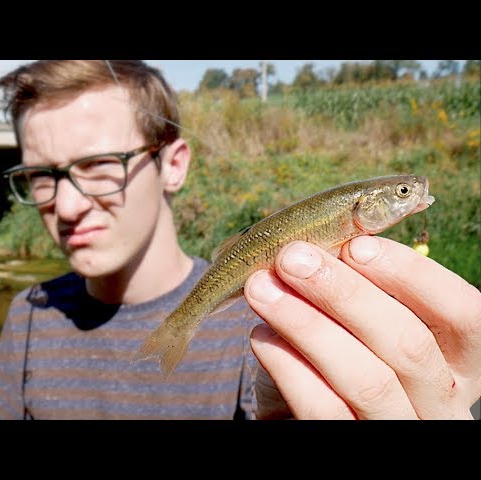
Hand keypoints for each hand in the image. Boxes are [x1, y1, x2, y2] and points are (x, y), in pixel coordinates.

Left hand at [245, 236, 480, 419]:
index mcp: (456, 359)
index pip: (463, 313)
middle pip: (408, 345)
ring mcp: (397, 426)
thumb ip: (352, 289)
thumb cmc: (338, 355)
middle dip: (344, 293)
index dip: (414, 275)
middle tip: (293, 259)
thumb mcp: (360, 323)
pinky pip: (323, 408)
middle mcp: (440, 399)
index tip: (357, 247)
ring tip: (261, 289)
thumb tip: (314, 248)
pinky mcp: (349, 443)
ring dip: (306, 324)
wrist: (302, 412)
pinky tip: (260, 335)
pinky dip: (288, 366)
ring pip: (367, 380)